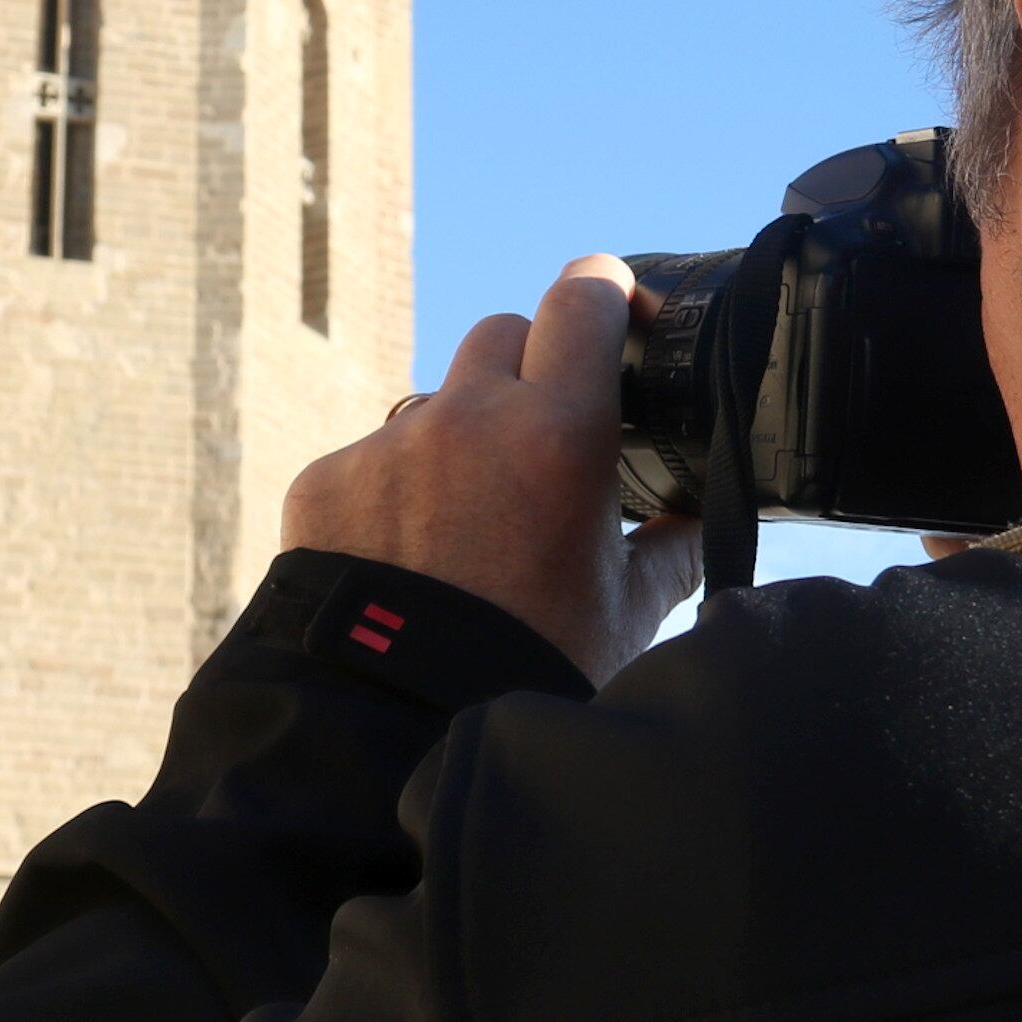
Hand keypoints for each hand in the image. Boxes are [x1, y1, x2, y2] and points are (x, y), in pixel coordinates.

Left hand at [279, 255, 705, 686]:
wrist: (392, 729)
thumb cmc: (528, 670)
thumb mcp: (625, 613)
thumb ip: (669, 551)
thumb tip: (696, 521)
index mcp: (560, 431)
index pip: (585, 299)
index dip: (604, 292)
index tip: (615, 306)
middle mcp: (469, 415)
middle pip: (505, 335)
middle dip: (530, 369)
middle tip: (543, 438)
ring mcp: (389, 443)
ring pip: (434, 400)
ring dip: (459, 435)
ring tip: (471, 524)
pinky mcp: (325, 479)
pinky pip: (370, 459)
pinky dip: (394, 493)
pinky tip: (406, 562)